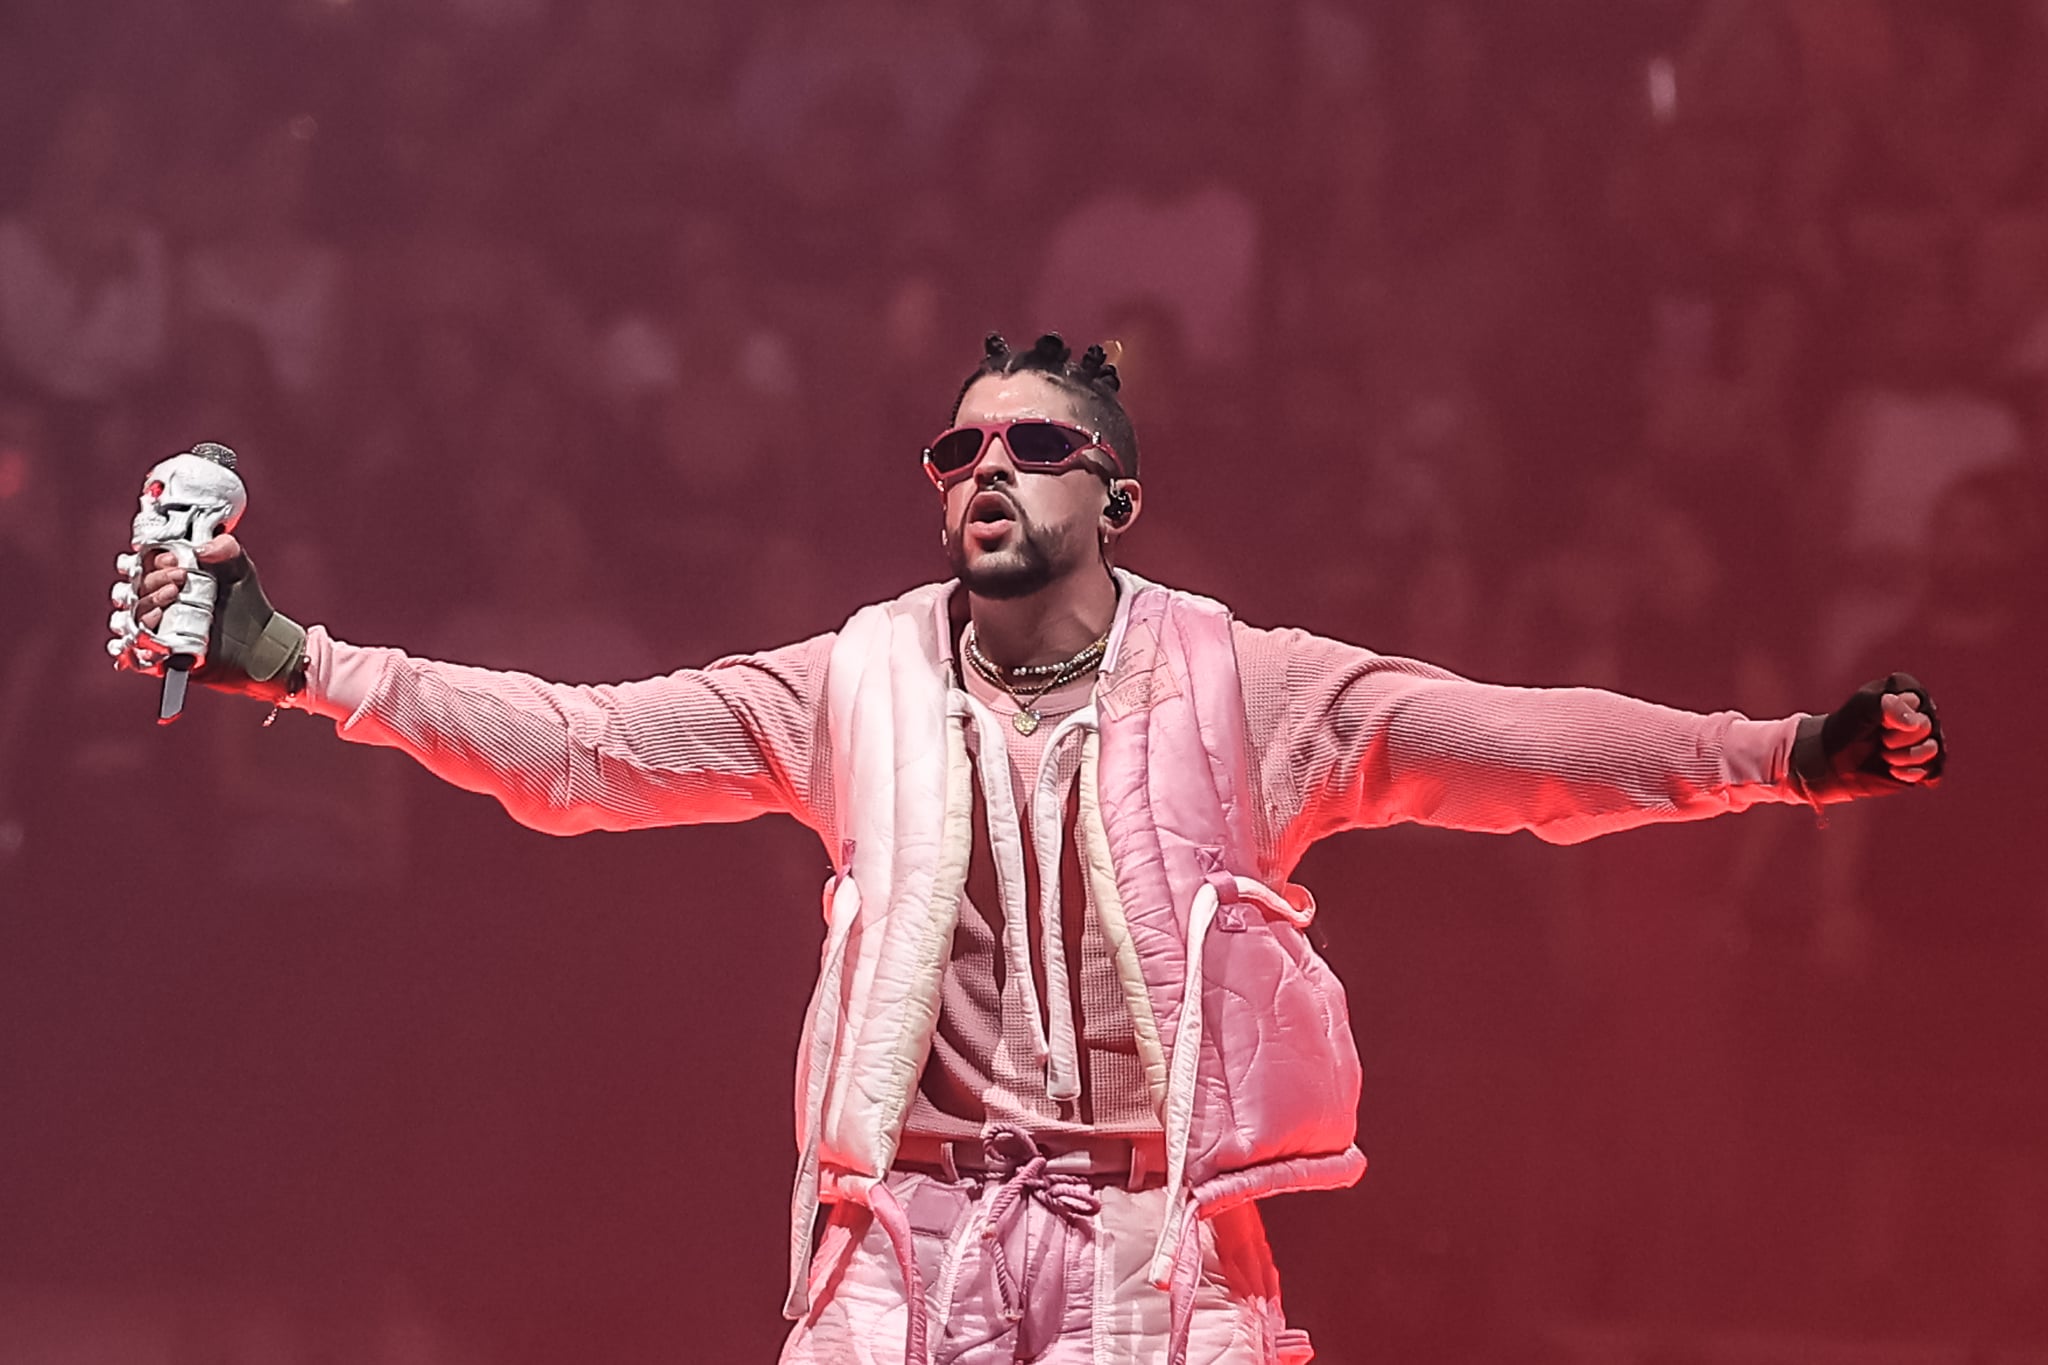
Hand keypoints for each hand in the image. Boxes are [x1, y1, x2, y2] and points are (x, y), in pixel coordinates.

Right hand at [111, 532, 304, 699]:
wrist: (260, 643)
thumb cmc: (245, 604)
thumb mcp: (239, 570)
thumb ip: (225, 549)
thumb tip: (202, 548)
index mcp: (166, 577)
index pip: (142, 564)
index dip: (152, 560)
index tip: (174, 560)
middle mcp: (155, 602)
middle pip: (132, 588)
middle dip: (152, 581)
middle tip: (180, 578)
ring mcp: (154, 629)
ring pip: (129, 617)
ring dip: (145, 608)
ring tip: (171, 600)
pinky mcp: (156, 656)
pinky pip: (132, 653)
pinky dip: (135, 645)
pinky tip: (153, 637)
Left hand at [1791, 671, 1946, 803]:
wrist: (1833, 761)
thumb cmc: (1846, 729)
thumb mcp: (1859, 709)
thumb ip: (1885, 705)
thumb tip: (1915, 721)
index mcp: (1907, 691)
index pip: (1916, 700)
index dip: (1893, 714)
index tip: (1875, 719)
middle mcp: (1922, 713)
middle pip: (1927, 726)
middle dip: (1898, 737)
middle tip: (1880, 740)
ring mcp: (1926, 740)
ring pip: (1933, 750)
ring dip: (1904, 757)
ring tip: (1884, 755)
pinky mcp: (1925, 765)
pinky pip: (1934, 771)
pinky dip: (1912, 774)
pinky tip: (1894, 771)